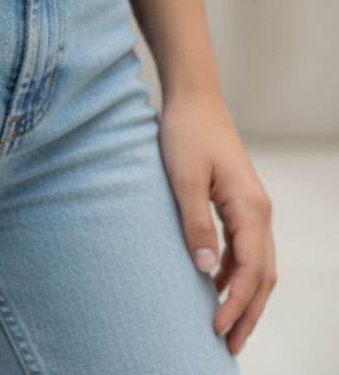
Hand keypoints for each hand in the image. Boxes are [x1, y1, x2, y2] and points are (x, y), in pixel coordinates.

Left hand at [158, 90, 275, 353]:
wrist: (193, 99)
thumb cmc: (185, 133)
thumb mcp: (183, 178)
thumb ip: (195, 222)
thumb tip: (206, 268)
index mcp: (251, 208)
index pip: (251, 269)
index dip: (236, 303)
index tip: (217, 329)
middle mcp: (259, 212)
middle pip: (262, 275)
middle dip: (248, 313)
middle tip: (228, 346)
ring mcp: (252, 208)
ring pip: (257, 265)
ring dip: (244, 297)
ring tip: (225, 328)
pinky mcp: (238, 203)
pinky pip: (245, 250)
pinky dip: (235, 274)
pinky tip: (214, 287)